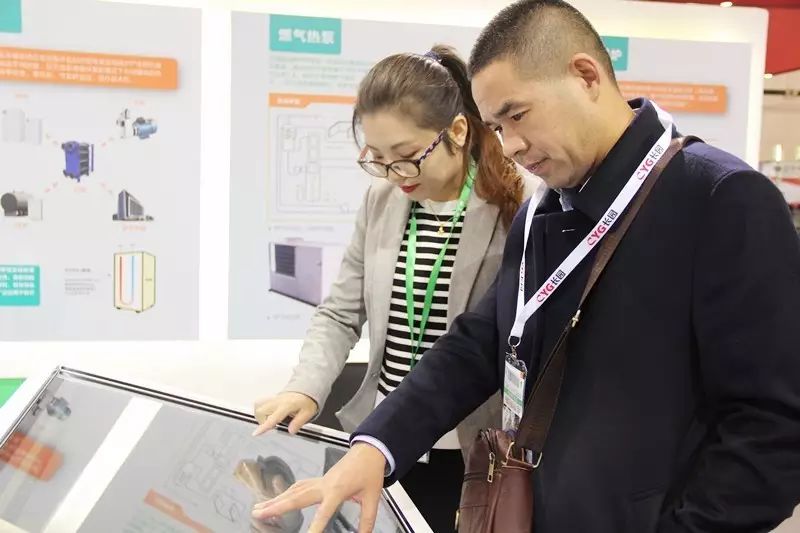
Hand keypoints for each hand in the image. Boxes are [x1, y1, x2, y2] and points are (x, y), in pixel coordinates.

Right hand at [251, 443, 386, 532]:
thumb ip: (367, 520)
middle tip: (257, 513)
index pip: (324, 512)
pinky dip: (287, 492)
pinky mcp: (319, 479)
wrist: (369, 451)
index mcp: (338, 490)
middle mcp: (324, 485)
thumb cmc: (370, 472)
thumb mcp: (373, 498)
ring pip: (294, 490)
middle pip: (297, 497)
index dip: (315, 526)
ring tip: (259, 508)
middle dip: (277, 506)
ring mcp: (320, 481)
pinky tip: (278, 498)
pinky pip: (299, 486)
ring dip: (276, 499)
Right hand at [253, 392, 318, 435]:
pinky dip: (261, 411)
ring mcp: (273, 399)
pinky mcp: (271, 399)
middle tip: (273, 425)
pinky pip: (260, 404)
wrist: (305, 390)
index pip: (273, 417)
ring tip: (271, 420)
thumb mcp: (307, 413)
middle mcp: (277, 402)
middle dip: (262, 422)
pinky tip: (269, 415)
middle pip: (260, 411)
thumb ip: (298, 422)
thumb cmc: (306, 401)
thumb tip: (291, 431)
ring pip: (258, 407)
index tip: (256, 433)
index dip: (264, 426)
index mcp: (286, 405)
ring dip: (261, 416)